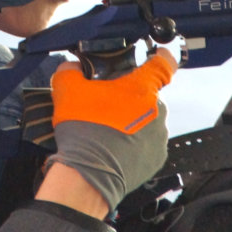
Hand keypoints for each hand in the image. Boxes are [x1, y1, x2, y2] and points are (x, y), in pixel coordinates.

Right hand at [45, 49, 177, 211]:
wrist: (88, 176)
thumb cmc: (84, 131)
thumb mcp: (67, 89)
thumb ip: (70, 69)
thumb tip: (72, 67)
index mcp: (142, 87)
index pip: (164, 63)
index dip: (161, 56)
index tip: (157, 55)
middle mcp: (157, 110)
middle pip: (147, 94)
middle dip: (130, 96)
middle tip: (107, 104)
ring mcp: (159, 136)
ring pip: (147, 120)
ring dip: (132, 121)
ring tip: (107, 130)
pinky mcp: (156, 158)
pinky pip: (147, 143)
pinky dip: (134, 143)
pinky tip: (114, 147)